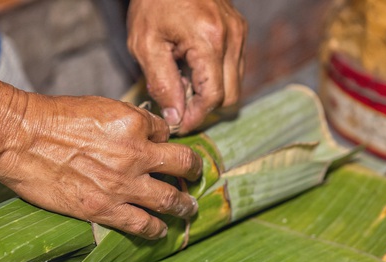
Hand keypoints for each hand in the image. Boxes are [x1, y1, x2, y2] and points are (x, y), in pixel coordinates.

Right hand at [0, 92, 201, 238]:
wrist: (20, 139)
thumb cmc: (51, 117)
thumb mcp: (97, 106)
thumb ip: (124, 120)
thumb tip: (142, 130)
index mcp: (135, 123)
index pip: (166, 132)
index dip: (165, 139)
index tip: (163, 148)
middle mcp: (137, 154)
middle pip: (183, 164)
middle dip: (193, 171)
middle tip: (196, 176)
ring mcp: (124, 184)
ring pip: (171, 199)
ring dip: (184, 205)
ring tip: (189, 210)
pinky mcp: (106, 209)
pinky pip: (143, 224)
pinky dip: (157, 229)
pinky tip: (161, 231)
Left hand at [127, 0, 246, 133]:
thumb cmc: (152, 2)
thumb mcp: (145, 44)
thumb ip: (162, 84)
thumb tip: (175, 117)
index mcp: (209, 41)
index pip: (212, 98)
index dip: (195, 117)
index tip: (177, 125)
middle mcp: (232, 37)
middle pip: (231, 96)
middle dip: (205, 108)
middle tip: (178, 106)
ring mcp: (239, 32)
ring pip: (235, 84)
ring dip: (211, 93)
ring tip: (182, 84)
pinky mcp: (239, 30)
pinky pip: (234, 67)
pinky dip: (216, 77)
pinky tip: (192, 69)